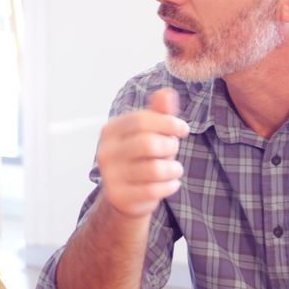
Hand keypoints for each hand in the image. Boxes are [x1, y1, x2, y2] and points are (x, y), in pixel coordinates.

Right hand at [97, 87, 188, 217]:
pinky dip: (170, 186)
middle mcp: (105, 152)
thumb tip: (166, 92)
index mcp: (110, 131)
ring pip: (154, 169)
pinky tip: (171, 183)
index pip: (141, 119)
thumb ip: (159, 113)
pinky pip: (154, 190)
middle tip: (174, 151)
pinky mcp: (119, 196)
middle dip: (170, 146)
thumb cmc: (141, 158)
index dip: (168, 123)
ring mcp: (110, 175)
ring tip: (174, 169)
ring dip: (173, 169)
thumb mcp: (150, 133)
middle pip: (147, 143)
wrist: (123, 195)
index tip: (183, 129)